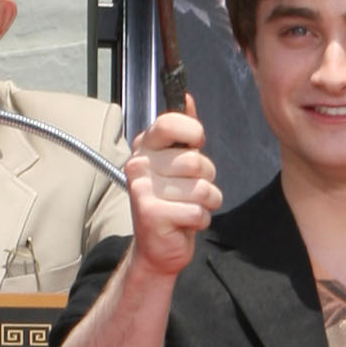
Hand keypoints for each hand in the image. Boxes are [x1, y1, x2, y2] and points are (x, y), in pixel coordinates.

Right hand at [126, 110, 219, 279]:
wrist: (157, 248)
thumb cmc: (171, 202)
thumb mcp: (178, 163)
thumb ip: (184, 131)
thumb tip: (187, 98)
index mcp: (144, 146)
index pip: (170, 122)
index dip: (193, 133)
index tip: (195, 146)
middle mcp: (138, 164)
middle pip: (195, 161)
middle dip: (207, 179)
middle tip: (192, 191)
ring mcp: (142, 189)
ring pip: (201, 189)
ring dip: (207, 203)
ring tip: (191, 207)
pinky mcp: (151, 214)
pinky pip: (197, 212)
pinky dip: (200, 221)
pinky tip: (185, 223)